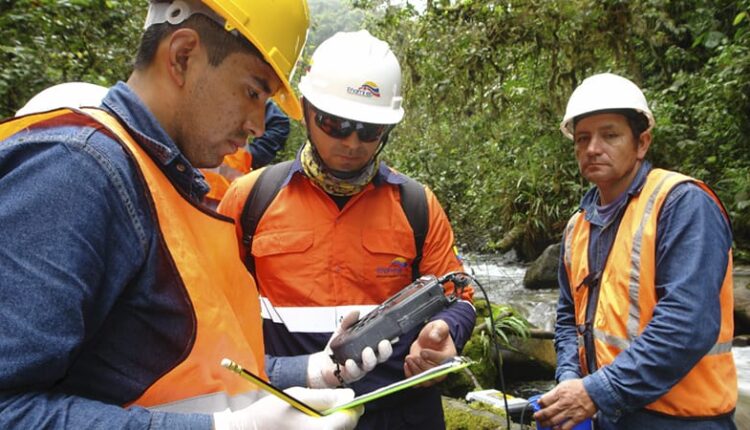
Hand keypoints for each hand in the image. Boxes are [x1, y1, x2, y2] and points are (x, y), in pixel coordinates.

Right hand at [213, 386, 362, 429]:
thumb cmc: (269, 412)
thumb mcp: (296, 396)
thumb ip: (325, 396)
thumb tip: (350, 395)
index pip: (349, 420)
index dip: (352, 408)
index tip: (347, 400)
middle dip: (342, 417)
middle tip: (328, 406)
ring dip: (331, 424)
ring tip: (313, 416)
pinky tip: (308, 424)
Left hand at [307, 311, 392, 387]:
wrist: (324, 364)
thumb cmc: (338, 349)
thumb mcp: (342, 331)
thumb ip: (348, 321)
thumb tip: (355, 311)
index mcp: (369, 347)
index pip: (383, 344)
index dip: (391, 340)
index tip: (394, 336)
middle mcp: (368, 359)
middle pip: (382, 356)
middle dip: (385, 350)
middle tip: (383, 343)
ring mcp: (360, 367)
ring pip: (369, 365)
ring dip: (370, 359)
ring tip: (367, 351)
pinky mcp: (350, 374)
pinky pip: (354, 372)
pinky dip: (352, 367)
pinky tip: (350, 362)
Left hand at [403, 320, 456, 386]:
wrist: (428, 339)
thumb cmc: (436, 333)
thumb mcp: (439, 326)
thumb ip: (438, 330)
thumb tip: (434, 337)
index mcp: (450, 356)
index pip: (444, 362)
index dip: (433, 358)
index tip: (423, 351)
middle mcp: (443, 368)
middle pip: (434, 375)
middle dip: (422, 366)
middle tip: (414, 356)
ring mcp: (432, 374)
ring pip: (425, 381)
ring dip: (415, 371)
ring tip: (409, 358)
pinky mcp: (422, 375)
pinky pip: (416, 382)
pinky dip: (410, 376)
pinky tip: (407, 364)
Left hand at [533, 379, 596, 429]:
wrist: (595, 391)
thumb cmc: (580, 387)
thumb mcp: (564, 384)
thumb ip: (554, 392)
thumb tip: (545, 398)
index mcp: (559, 393)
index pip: (544, 400)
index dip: (539, 404)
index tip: (538, 406)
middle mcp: (563, 402)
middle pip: (547, 412)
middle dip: (539, 416)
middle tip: (537, 417)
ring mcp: (570, 411)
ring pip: (554, 421)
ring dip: (546, 424)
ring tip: (543, 424)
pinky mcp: (577, 418)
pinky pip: (566, 427)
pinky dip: (559, 429)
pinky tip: (555, 429)